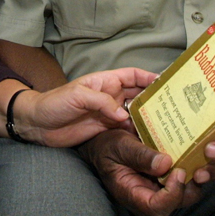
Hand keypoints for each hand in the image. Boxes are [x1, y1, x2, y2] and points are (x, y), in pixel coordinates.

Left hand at [18, 67, 158, 146]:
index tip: (168, 82)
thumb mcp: (77, 95)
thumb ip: (102, 102)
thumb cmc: (54, 102)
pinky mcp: (106, 130)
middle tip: (176, 107)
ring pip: (136, 114)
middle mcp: (111, 96)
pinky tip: (151, 139)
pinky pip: (126, 130)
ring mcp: (109, 114)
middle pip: (140, 95)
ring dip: (150, 119)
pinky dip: (138, 134)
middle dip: (156, 99)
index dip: (150, 77)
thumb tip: (123, 115)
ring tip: (169, 125)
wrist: (37, 124)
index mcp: (106, 81)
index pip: (134, 75)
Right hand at [79, 129, 201, 215]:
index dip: (172, 194)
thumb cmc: (108, 147)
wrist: (105, 146)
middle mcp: (148, 198)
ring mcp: (158, 192)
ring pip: (185, 195)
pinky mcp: (166, 183)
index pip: (156, 208)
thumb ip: (139, 155)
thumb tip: (165, 163)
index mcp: (131, 194)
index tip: (178, 171)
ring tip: (197, 157)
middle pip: (176, 204)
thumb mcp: (120, 145)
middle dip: (190, 186)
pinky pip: (184, 183)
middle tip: (194, 162)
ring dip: (194, 178)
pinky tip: (193, 155)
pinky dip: (192, 170)